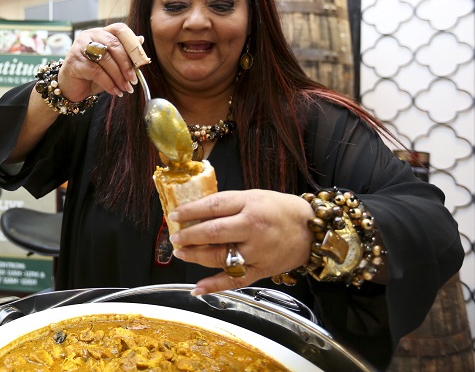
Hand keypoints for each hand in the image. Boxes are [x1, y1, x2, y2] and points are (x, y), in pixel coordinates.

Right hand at [57, 23, 150, 101]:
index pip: (120, 30)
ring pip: (106, 59)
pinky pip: (96, 72)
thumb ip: (125, 54)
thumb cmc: (93, 75)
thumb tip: (141, 40)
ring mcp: (80, 47)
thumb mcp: (113, 65)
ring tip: (126, 88)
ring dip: (119, 76)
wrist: (71, 88)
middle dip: (126, 64)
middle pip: (113, 44)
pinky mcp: (75, 62)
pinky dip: (109, 83)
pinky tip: (116, 91)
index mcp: (101, 32)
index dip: (133, 44)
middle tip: (134, 79)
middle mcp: (89, 36)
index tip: (143, 61)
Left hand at [167, 189, 313, 294]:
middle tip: (174, 238)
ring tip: (181, 253)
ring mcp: (256, 252)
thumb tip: (196, 212)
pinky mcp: (260, 271)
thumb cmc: (280, 210)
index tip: (174, 215)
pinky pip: (234, 281)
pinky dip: (214, 286)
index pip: (214, 206)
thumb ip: (228, 204)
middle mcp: (253, 229)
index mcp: (250, 205)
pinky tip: (197, 288)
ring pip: (220, 256)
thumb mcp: (254, 196)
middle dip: (189, 236)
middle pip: (214, 232)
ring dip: (196, 256)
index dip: (190, 211)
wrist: (312, 232)